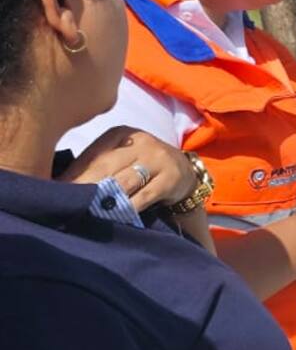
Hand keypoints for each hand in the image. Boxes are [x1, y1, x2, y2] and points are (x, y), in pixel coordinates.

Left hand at [59, 126, 195, 211]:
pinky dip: (127, 208)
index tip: (57, 189)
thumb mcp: (120, 157)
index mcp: (121, 133)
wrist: (184, 171)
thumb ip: (96, 165)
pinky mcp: (171, 178)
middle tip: (67, 203)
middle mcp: (141, 142)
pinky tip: (114, 216)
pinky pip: (144, 196)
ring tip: (87, 211)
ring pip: (125, 181)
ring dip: (104, 198)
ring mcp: (158, 159)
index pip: (93, 154)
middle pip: (107, 166)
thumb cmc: (141, 166)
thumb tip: (60, 184)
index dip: (74, 173)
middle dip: (85, 186)